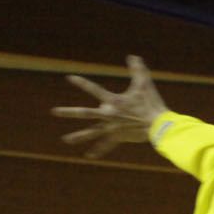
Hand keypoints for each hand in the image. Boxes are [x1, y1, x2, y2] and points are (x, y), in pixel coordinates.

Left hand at [53, 56, 167, 158]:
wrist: (159, 126)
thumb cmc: (152, 104)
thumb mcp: (144, 84)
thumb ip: (137, 69)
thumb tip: (133, 56)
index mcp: (113, 101)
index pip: (93, 89)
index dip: (81, 83)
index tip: (69, 78)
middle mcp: (108, 115)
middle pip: (84, 114)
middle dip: (68, 112)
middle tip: (54, 112)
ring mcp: (111, 128)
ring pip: (91, 132)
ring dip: (78, 136)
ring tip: (66, 140)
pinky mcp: (118, 137)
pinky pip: (106, 145)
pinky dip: (98, 151)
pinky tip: (89, 156)